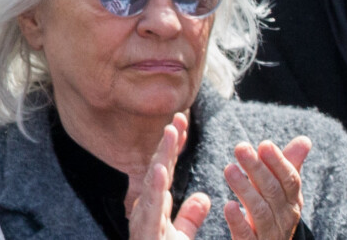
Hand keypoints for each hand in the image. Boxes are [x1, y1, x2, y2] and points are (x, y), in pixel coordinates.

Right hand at [129, 113, 210, 238]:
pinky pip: (149, 210)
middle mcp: (145, 210)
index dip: (173, 146)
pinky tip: (160, 170)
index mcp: (154, 207)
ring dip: (161, 157)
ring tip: (170, 134)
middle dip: (168, 143)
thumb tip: (204, 197)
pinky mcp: (144, 234)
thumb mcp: (180, 238)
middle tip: (178, 118)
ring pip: (152, 183)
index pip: (165, 169)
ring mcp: (143, 222)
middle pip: (158, 169)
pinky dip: (154, 188)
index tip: (183, 123)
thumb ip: (190, 216)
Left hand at [223, 136, 311, 239]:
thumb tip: (305, 139)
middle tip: (240, 147)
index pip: (290, 180)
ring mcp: (270, 234)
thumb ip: (289, 164)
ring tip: (229, 169)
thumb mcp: (282, 189)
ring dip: (245, 189)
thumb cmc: (273, 211)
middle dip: (257, 168)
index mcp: (292, 200)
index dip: (278, 162)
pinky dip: (238, 221)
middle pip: (273, 191)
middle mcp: (284, 217)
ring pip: (260, 211)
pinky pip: (247, 236)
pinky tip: (229, 206)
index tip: (264, 144)